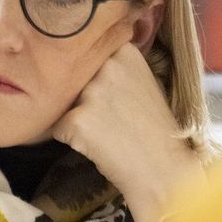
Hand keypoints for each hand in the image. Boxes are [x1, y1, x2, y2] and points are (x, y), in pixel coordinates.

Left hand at [50, 38, 202, 221]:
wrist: (163, 169)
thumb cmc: (152, 127)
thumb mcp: (141, 81)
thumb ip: (113, 66)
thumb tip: (78, 58)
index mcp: (124, 51)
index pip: (87, 56)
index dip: (93, 77)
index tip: (116, 95)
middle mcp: (108, 66)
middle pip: (72, 78)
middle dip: (82, 97)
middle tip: (112, 118)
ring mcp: (92, 92)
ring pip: (63, 101)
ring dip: (76, 117)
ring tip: (107, 131)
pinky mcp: (78, 120)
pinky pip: (57, 126)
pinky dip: (70, 138)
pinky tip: (97, 145)